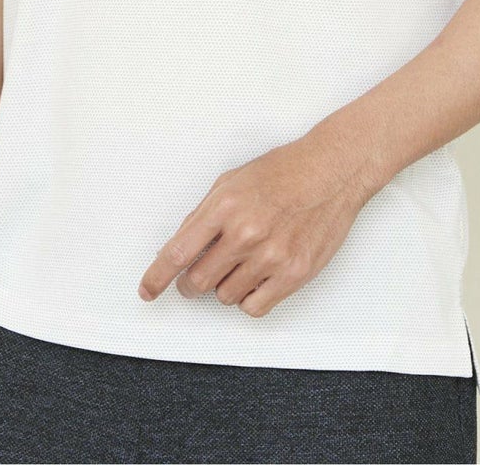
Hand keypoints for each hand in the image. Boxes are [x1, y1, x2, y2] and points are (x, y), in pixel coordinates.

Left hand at [136, 134, 374, 316]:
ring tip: (241, 264)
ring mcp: (271, 256)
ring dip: (224, 287)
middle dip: (191, 284)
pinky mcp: (294, 274)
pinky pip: (254, 308)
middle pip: (198, 282)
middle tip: (197, 277)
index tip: (147, 291)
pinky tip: (256, 278)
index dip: (156, 277)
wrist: (332, 171)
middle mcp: (245, 233)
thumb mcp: (232, 181)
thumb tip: (179, 249)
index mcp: (225, 206)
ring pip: (225, 297)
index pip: (178, 252)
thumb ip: (203, 215)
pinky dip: (248, 299)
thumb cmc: (282, 172)